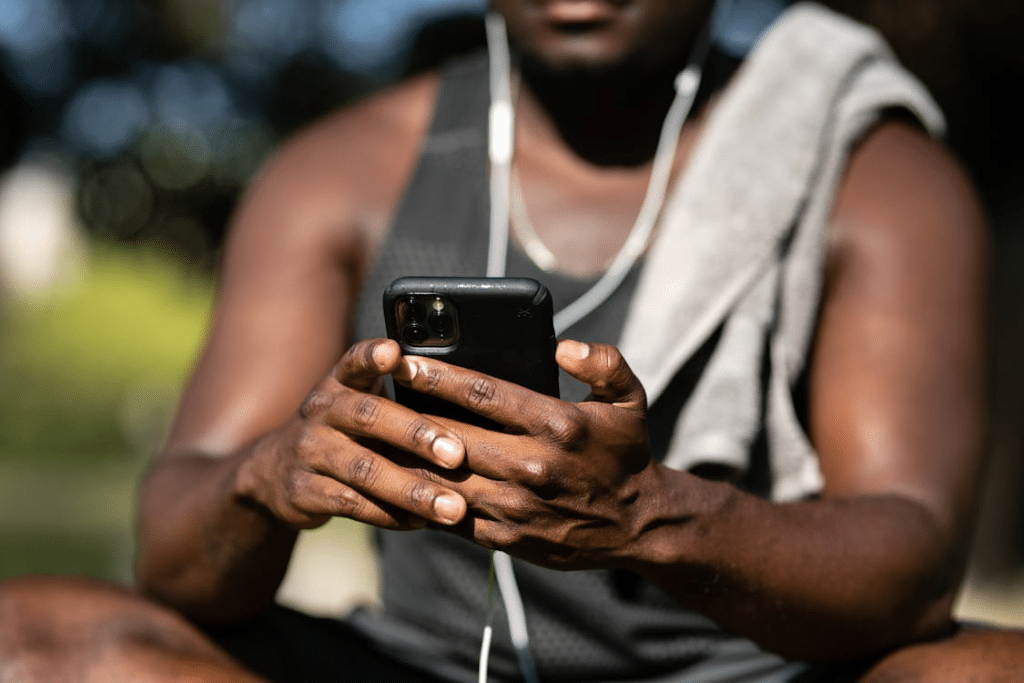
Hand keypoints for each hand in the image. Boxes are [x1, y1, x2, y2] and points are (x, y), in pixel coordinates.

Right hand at [235, 339, 469, 530]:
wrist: (274, 472)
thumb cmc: (343, 432)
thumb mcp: (358, 404)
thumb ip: (398, 397)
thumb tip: (470, 401)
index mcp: (339, 383)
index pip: (354, 361)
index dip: (372, 356)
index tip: (394, 353)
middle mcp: (321, 411)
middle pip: (368, 416)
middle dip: (416, 434)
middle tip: (457, 455)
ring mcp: (309, 452)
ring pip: (364, 470)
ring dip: (412, 490)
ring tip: (453, 507)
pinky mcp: (302, 491)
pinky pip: (351, 504)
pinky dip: (390, 515)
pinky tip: (421, 523)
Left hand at [392, 339, 655, 568]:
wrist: (637, 526)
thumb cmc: (625, 454)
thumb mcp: (630, 400)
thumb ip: (604, 364)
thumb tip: (565, 347)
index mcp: (557, 425)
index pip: (484, 394)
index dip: (438, 375)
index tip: (404, 360)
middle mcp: (533, 465)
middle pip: (453, 434)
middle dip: (410, 410)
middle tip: (376, 389)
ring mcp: (516, 505)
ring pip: (444, 478)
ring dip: (407, 457)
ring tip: (374, 434)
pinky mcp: (505, 536)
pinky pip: (451, 514)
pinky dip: (423, 496)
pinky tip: (399, 478)